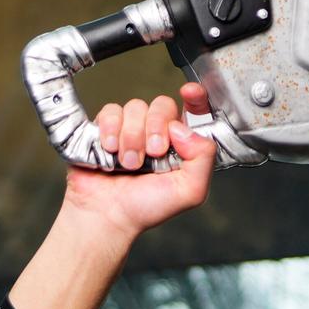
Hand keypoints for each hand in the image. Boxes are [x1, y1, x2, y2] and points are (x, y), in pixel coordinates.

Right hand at [60, 85, 216, 240]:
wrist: (106, 215)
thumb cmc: (145, 208)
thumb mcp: (189, 191)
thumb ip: (202, 159)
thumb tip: (185, 129)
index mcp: (181, 146)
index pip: (193, 112)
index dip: (195, 98)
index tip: (190, 93)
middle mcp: (157, 134)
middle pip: (163, 105)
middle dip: (157, 128)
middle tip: (153, 153)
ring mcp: (131, 129)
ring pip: (136, 107)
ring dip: (132, 136)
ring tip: (128, 163)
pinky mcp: (106, 129)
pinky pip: (111, 111)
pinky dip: (111, 128)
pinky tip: (110, 149)